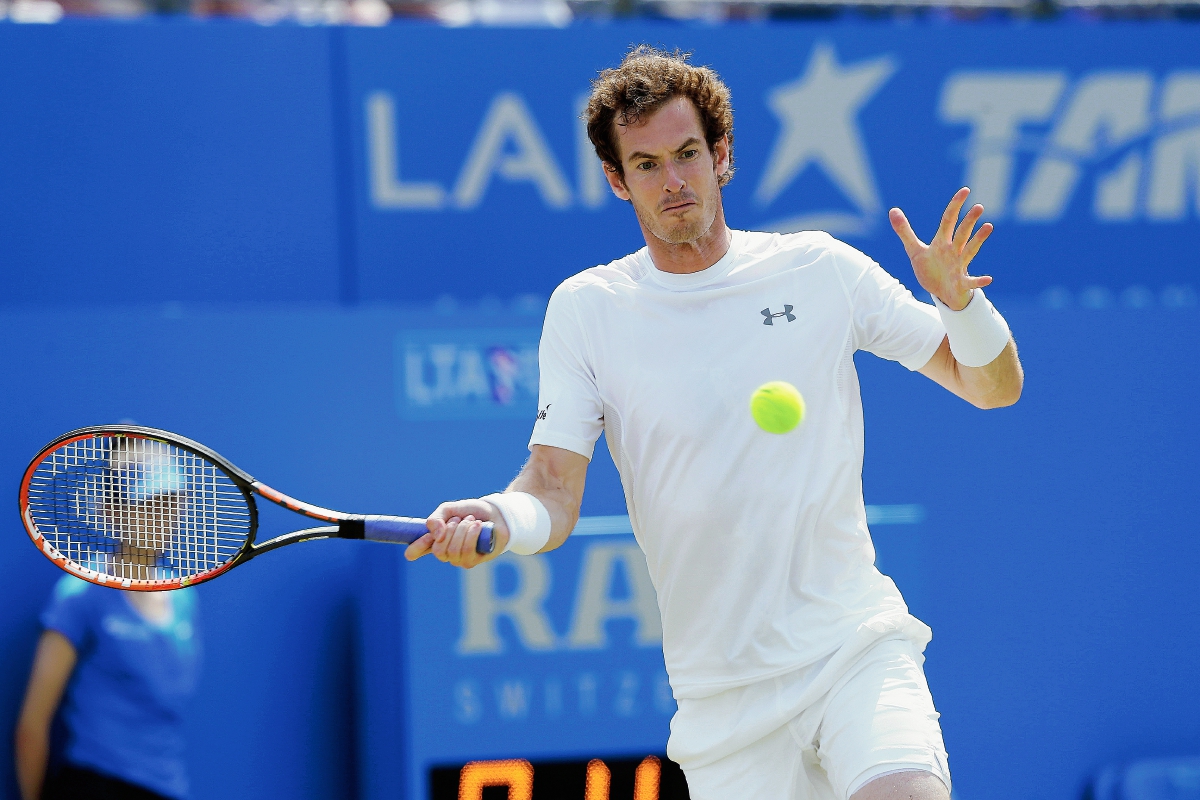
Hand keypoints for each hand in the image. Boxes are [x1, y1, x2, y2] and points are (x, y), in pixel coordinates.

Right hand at [404, 498, 509, 567]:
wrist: (496, 513)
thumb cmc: (472, 512)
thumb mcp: (450, 509)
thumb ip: (436, 518)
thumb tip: (435, 535)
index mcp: (436, 540)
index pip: (417, 550)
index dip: (415, 548)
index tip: (415, 547)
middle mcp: (446, 552)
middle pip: (438, 551)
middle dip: (449, 530)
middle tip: (458, 519)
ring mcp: (460, 559)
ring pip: (453, 551)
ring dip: (462, 530)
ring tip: (471, 521)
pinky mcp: (475, 560)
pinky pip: (467, 550)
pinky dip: (472, 534)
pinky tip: (478, 526)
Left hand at [890, 187, 992, 310]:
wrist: (941, 293)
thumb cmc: (931, 270)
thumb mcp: (915, 251)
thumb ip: (905, 232)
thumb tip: (892, 210)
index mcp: (942, 243)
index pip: (949, 220)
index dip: (955, 206)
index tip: (965, 190)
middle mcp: (954, 252)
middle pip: (961, 233)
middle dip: (969, 221)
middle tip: (978, 207)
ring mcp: (959, 267)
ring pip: (970, 251)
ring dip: (978, 240)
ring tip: (988, 226)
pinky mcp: (962, 283)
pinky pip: (971, 282)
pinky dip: (979, 281)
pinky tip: (988, 279)